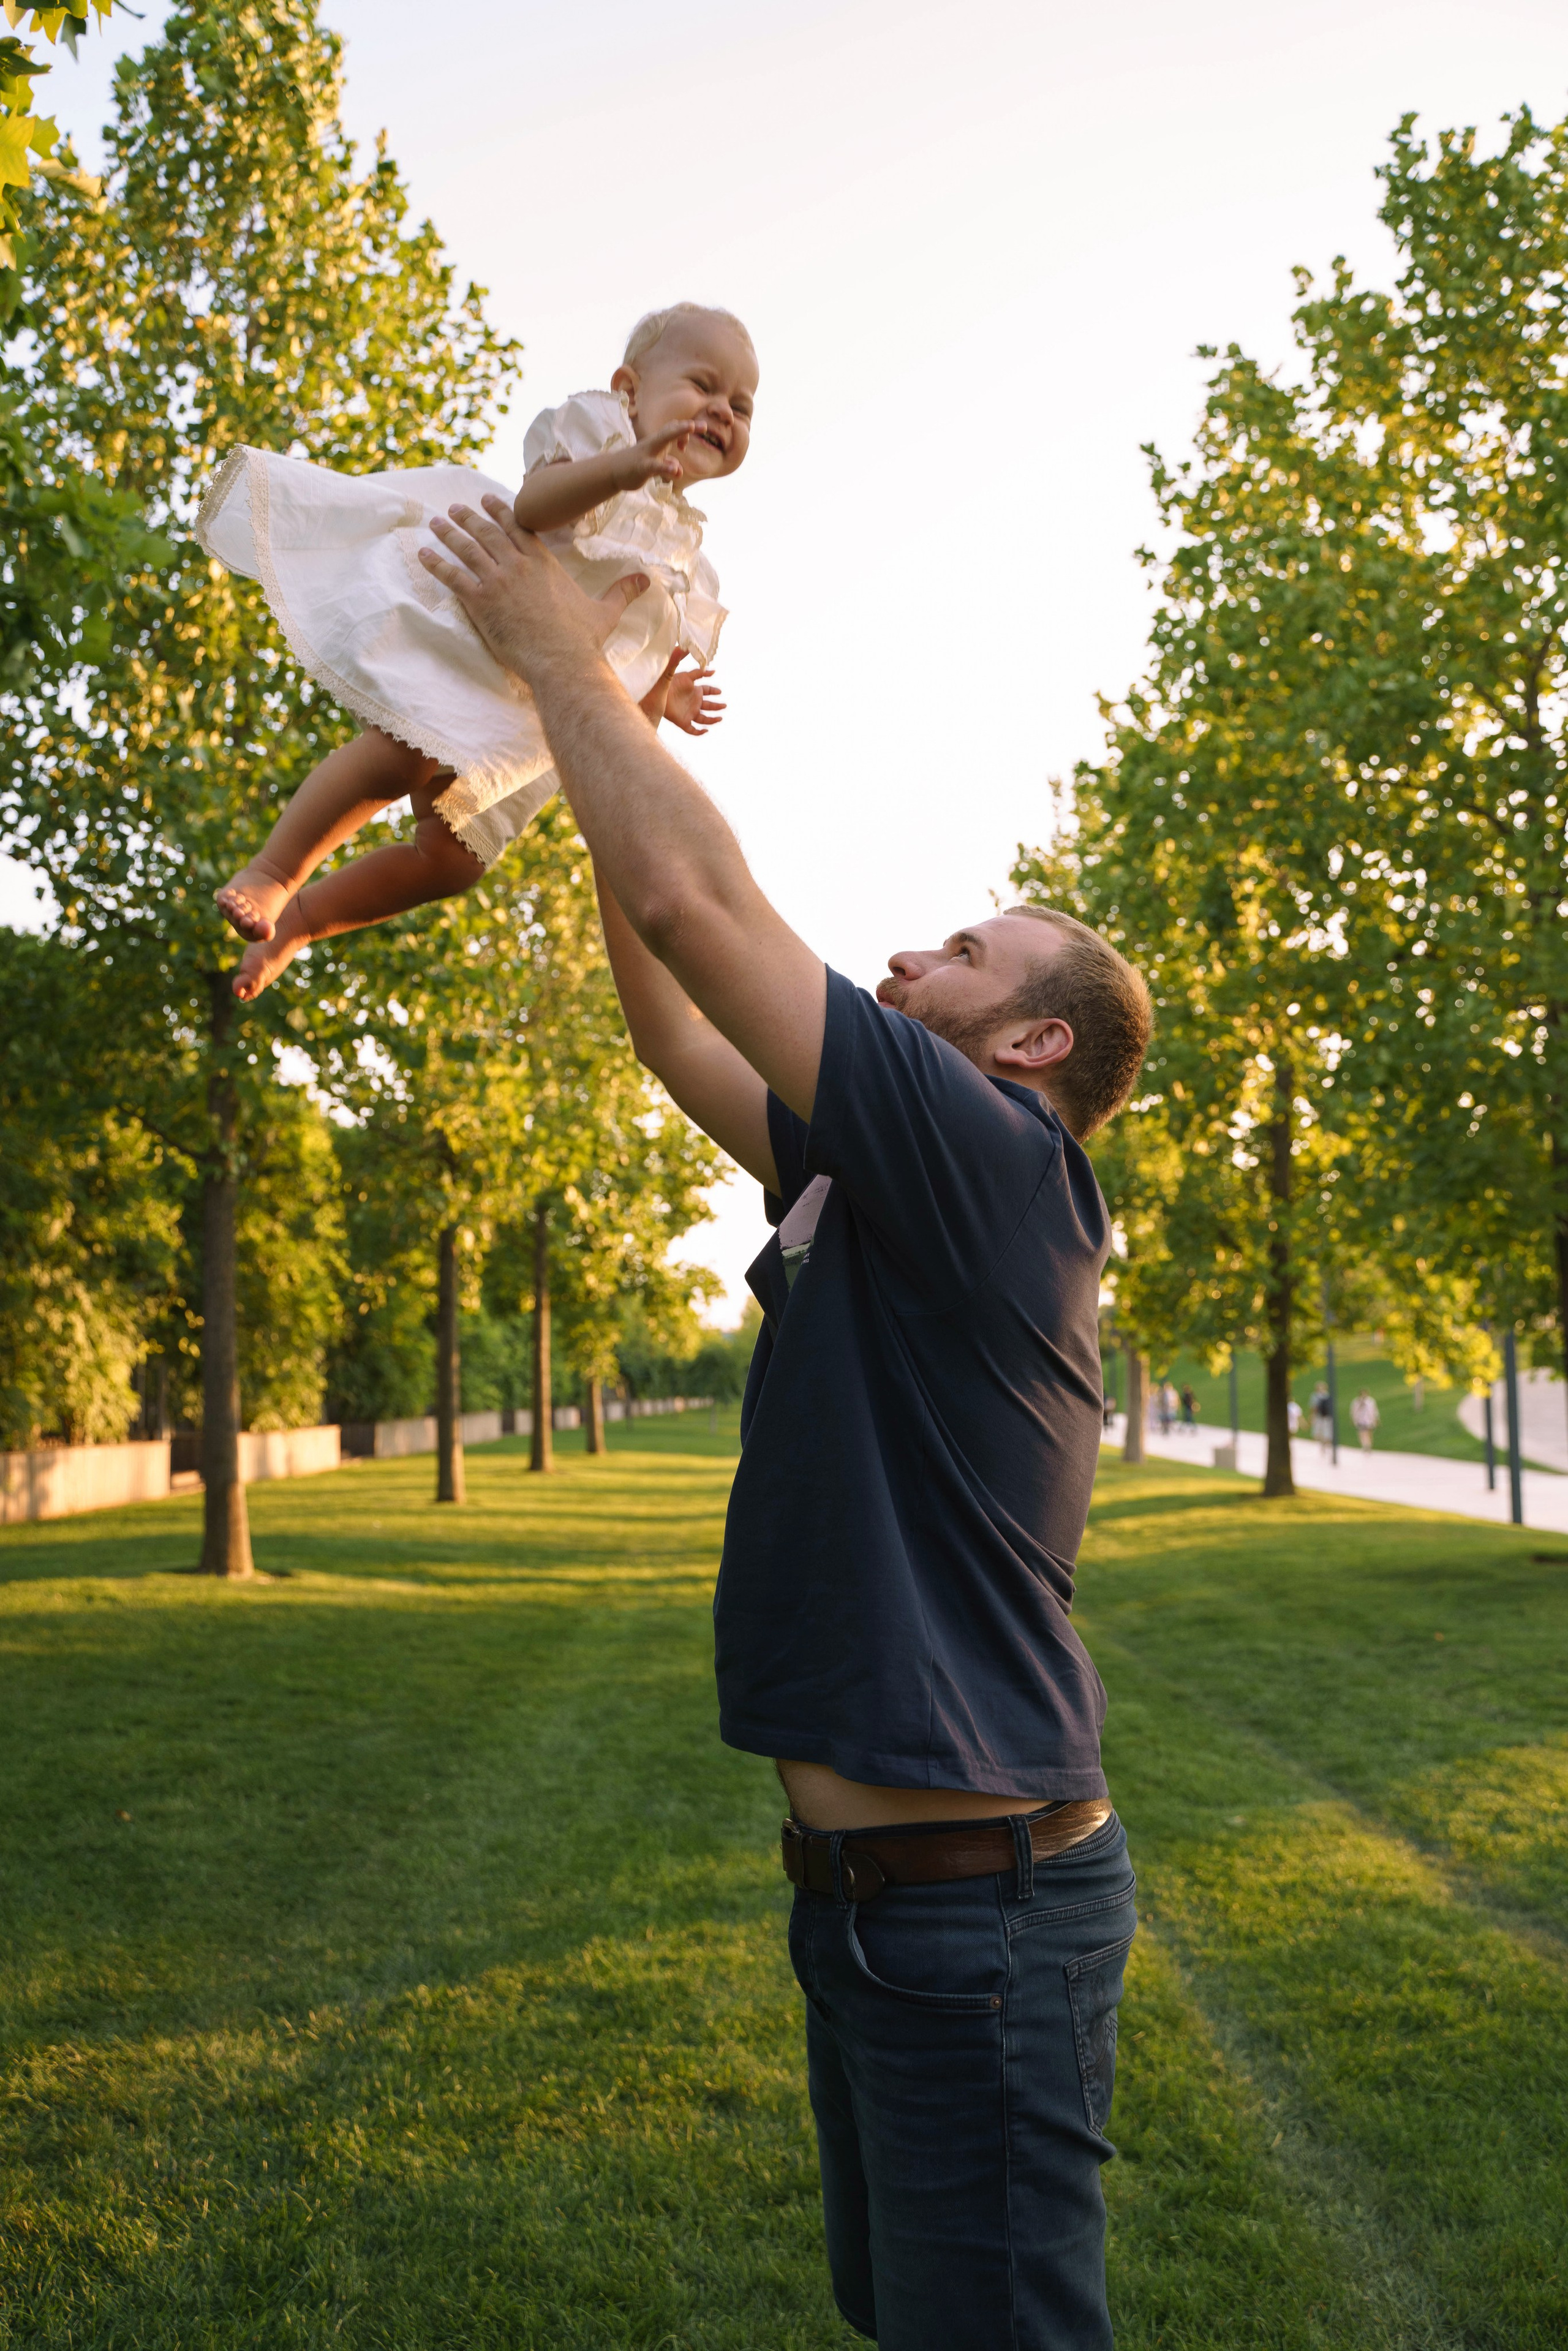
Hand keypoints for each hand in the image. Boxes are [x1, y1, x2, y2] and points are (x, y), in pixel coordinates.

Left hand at [420, 497, 648, 683]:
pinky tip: (422, 553)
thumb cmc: (582, 640)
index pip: (517, 529)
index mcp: (543, 563)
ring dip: (448, 533)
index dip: (500, 512)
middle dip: (470, 517)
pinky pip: (452, 576)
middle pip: (488, 532)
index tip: (486, 500)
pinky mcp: (480, 601)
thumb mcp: (605, 611)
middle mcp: (518, 565)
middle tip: (456, 507)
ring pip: (467, 548)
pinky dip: (435, 563)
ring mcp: (497, 581)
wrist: (562, 661)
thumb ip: (622, 592)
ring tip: (435, 522)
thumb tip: (647, 580)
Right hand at [611, 417, 691, 493]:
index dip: (684, 431)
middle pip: (670, 429)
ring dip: (676, 436)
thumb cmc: (636, 466)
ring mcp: (647, 454)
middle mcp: (654, 443)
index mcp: (658, 442)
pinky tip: (676, 471)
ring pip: (663, 441)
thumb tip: (678, 469)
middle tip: (703, 426)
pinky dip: (665, 467)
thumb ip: (668, 464)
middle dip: (686, 427)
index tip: (685, 445)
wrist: (613, 472)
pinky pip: (655, 466)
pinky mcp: (642, 467)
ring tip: (688, 438)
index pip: (673, 429)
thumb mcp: (655, 464)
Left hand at [663, 661, 725, 735]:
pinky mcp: (682, 722)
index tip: (719, 692)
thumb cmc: (668, 683)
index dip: (714, 691)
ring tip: (720, 718)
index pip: (707, 691)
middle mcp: (693, 702)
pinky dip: (699, 732)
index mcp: (694, 691)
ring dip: (712, 720)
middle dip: (717, 706)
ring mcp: (688, 713)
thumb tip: (713, 670)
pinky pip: (692, 730)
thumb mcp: (685, 676)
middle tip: (724, 706)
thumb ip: (699, 672)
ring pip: (703, 719)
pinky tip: (705, 730)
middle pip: (708, 706)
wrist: (655, 693)